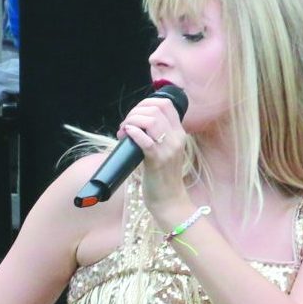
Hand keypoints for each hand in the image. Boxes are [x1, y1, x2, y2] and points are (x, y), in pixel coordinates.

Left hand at [117, 93, 186, 219]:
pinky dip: (133, 133)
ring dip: (132, 121)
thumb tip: (139, 121)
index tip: (135, 113)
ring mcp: (168, 150)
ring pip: (150, 121)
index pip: (166, 104)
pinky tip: (126, 134)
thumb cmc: (163, 177)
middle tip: (125, 124)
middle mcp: (176, 139)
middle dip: (135, 112)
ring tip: (123, 131)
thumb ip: (159, 135)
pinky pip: (145, 140)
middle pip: (156, 109)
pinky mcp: (157, 161)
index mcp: (179, 134)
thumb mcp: (166, 151)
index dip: (147, 102)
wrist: (169, 201)